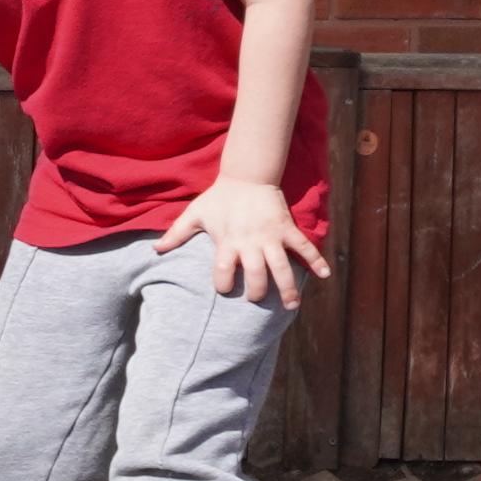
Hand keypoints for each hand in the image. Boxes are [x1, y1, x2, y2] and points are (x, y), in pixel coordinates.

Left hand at [168, 177, 326, 306]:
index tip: (224, 290)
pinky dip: (316, 260)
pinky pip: (304, 247)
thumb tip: (155, 251)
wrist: (246, 175)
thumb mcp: (195, 214)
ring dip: (287, 287)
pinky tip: (325, 276)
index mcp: (227, 241)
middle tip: (256, 299)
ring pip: (281, 266)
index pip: (223, 270)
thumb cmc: (219, 198)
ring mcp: (271, 236)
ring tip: (291, 306)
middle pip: (256, 274)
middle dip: (257, 291)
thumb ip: (176, 234)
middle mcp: (250, 242)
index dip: (222, 283)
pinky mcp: (287, 228)